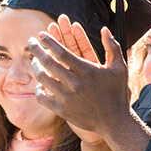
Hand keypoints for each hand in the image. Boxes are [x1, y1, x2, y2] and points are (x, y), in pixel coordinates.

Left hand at [30, 19, 131, 136]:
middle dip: (37, 49)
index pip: (61, 52)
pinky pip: (42, 97)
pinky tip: (40, 84)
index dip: (49, 42)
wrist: (114, 121)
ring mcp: (66, 97)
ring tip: (34, 60)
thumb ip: (112, 46)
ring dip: (35, 67)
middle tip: (31, 41)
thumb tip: (104, 29)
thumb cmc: (117, 92)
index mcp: (86, 70)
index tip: (41, 34)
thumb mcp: (119, 67)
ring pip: (43, 78)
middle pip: (48, 62)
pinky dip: (38, 89)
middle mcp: (74, 83)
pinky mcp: (61, 110)